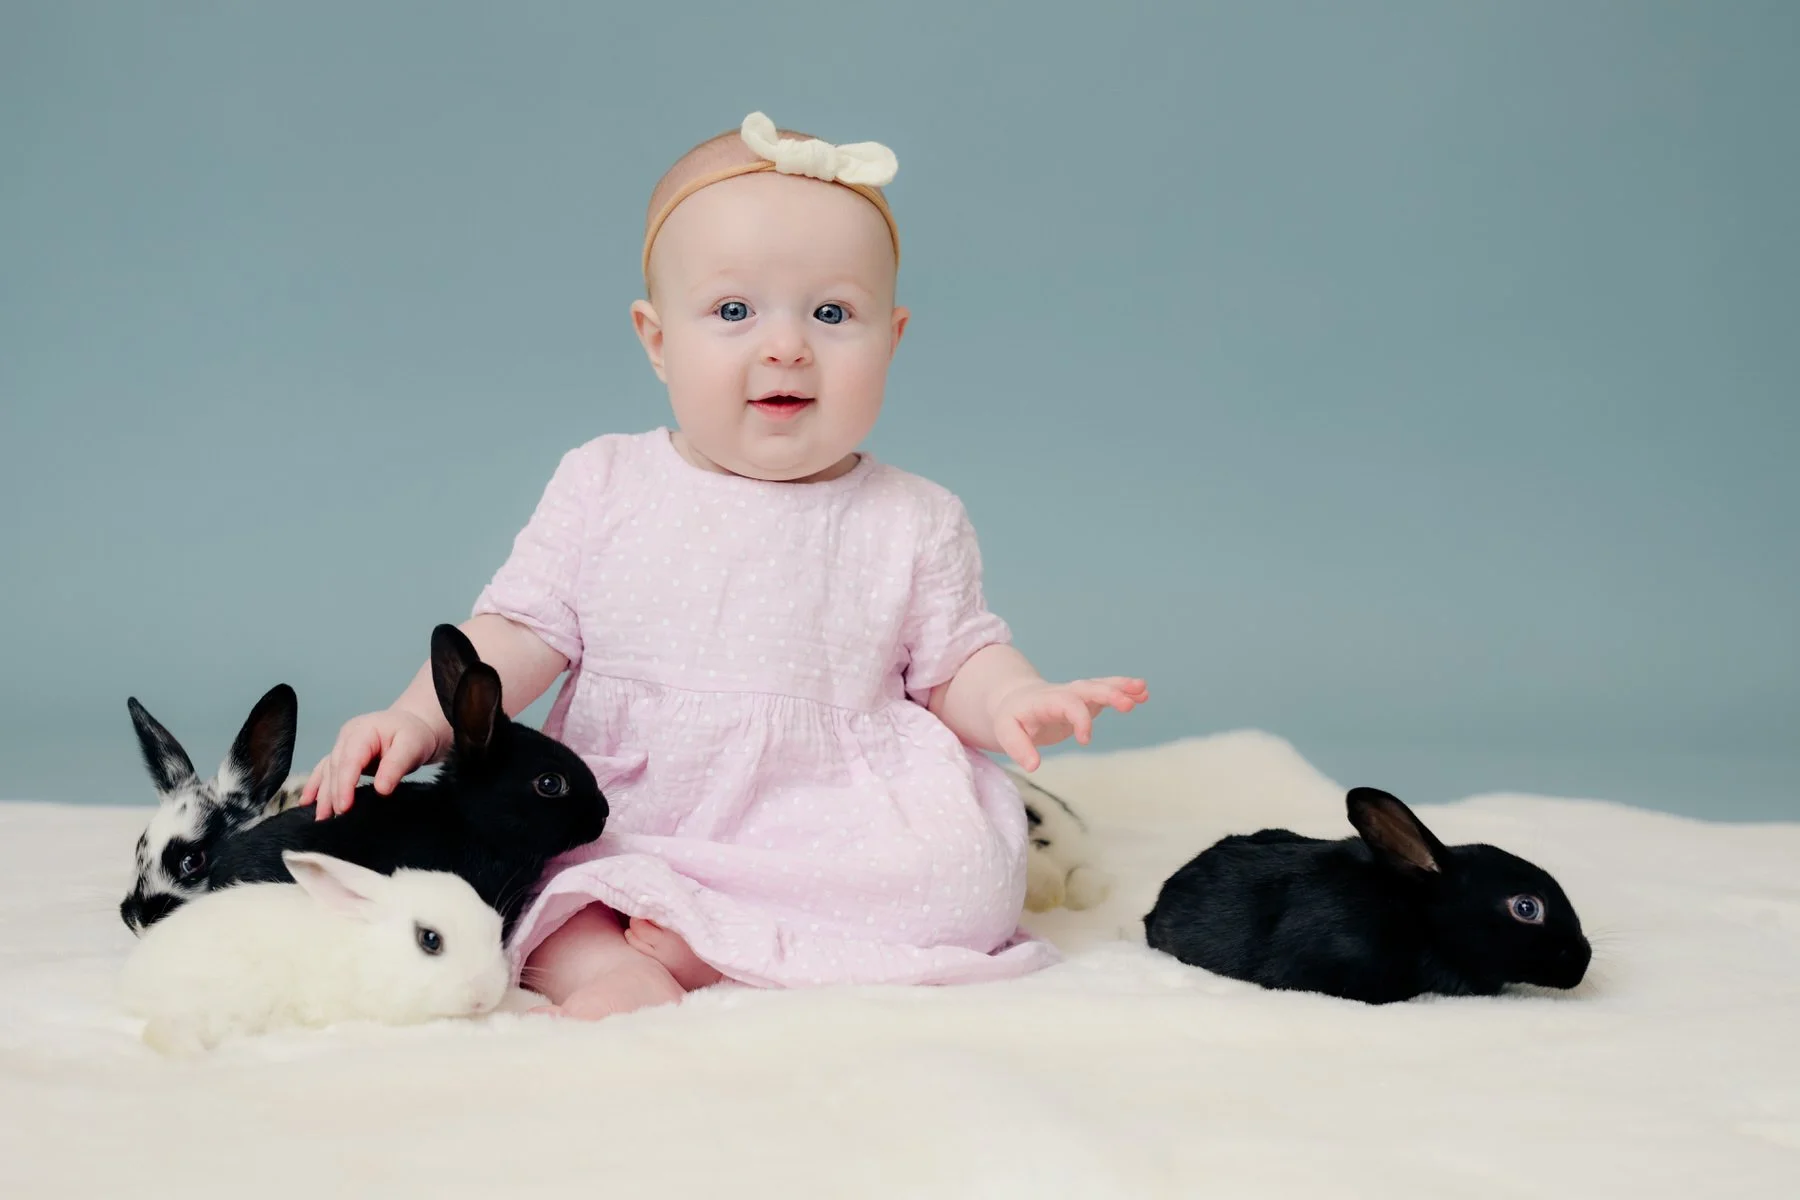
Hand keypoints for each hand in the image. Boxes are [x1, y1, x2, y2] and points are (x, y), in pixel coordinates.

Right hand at [300, 709, 441, 820]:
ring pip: (327, 772)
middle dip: (333, 795)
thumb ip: (396, 766)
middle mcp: (347, 738)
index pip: (349, 761)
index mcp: (362, 731)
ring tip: (321, 819)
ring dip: (323, 796)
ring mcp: (342, 746)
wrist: (414, 726)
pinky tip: (306, 803)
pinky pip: (324, 771)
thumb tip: (381, 789)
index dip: (345, 785)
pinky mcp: (343, 757)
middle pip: (335, 769)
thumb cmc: (414, 735)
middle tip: (335, 820)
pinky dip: (316, 787)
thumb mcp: (411, 747)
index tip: (345, 807)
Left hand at [988, 677, 1148, 771]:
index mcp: (1044, 699)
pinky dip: (1123, 691)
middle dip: (1108, 694)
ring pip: (1099, 686)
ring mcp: (1076, 695)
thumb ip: (1018, 748)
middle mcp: (1063, 692)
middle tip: (1128, 704)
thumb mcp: (1005, 732)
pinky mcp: (1085, 700)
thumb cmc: (1011, 718)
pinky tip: (1142, 694)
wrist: (1014, 699)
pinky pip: (1105, 693)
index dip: (1079, 718)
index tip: (1085, 740)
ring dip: (1121, 687)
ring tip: (1143, 690)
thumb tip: (1034, 766)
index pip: (1067, 703)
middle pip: (1087, 688)